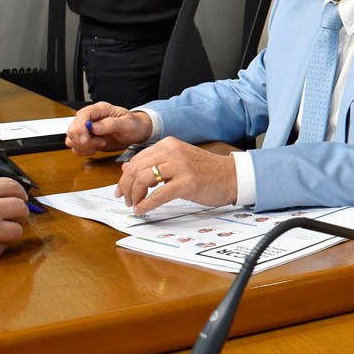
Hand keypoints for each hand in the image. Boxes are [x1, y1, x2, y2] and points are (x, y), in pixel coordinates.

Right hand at [67, 101, 151, 155]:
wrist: (136, 132)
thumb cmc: (133, 124)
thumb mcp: (127, 123)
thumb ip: (111, 124)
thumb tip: (93, 127)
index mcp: (99, 109)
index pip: (81, 116)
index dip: (80, 128)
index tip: (86, 139)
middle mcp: (90, 117)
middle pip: (72, 129)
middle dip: (83, 140)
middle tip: (100, 143)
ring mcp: (86, 128)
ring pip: (72, 139)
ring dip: (84, 146)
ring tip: (101, 144)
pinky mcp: (86, 138)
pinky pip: (76, 147)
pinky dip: (84, 151)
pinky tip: (96, 148)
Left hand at [117, 137, 236, 214]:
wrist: (232, 177)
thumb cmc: (206, 171)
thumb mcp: (177, 161)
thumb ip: (153, 163)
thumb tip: (126, 168)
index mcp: (169, 144)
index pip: (137, 159)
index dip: (125, 177)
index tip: (121, 189)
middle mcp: (173, 152)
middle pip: (136, 168)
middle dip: (126, 187)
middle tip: (125, 199)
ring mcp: (181, 166)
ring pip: (143, 179)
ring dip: (134, 195)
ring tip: (135, 205)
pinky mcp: (187, 182)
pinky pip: (158, 194)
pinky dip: (146, 203)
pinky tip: (142, 209)